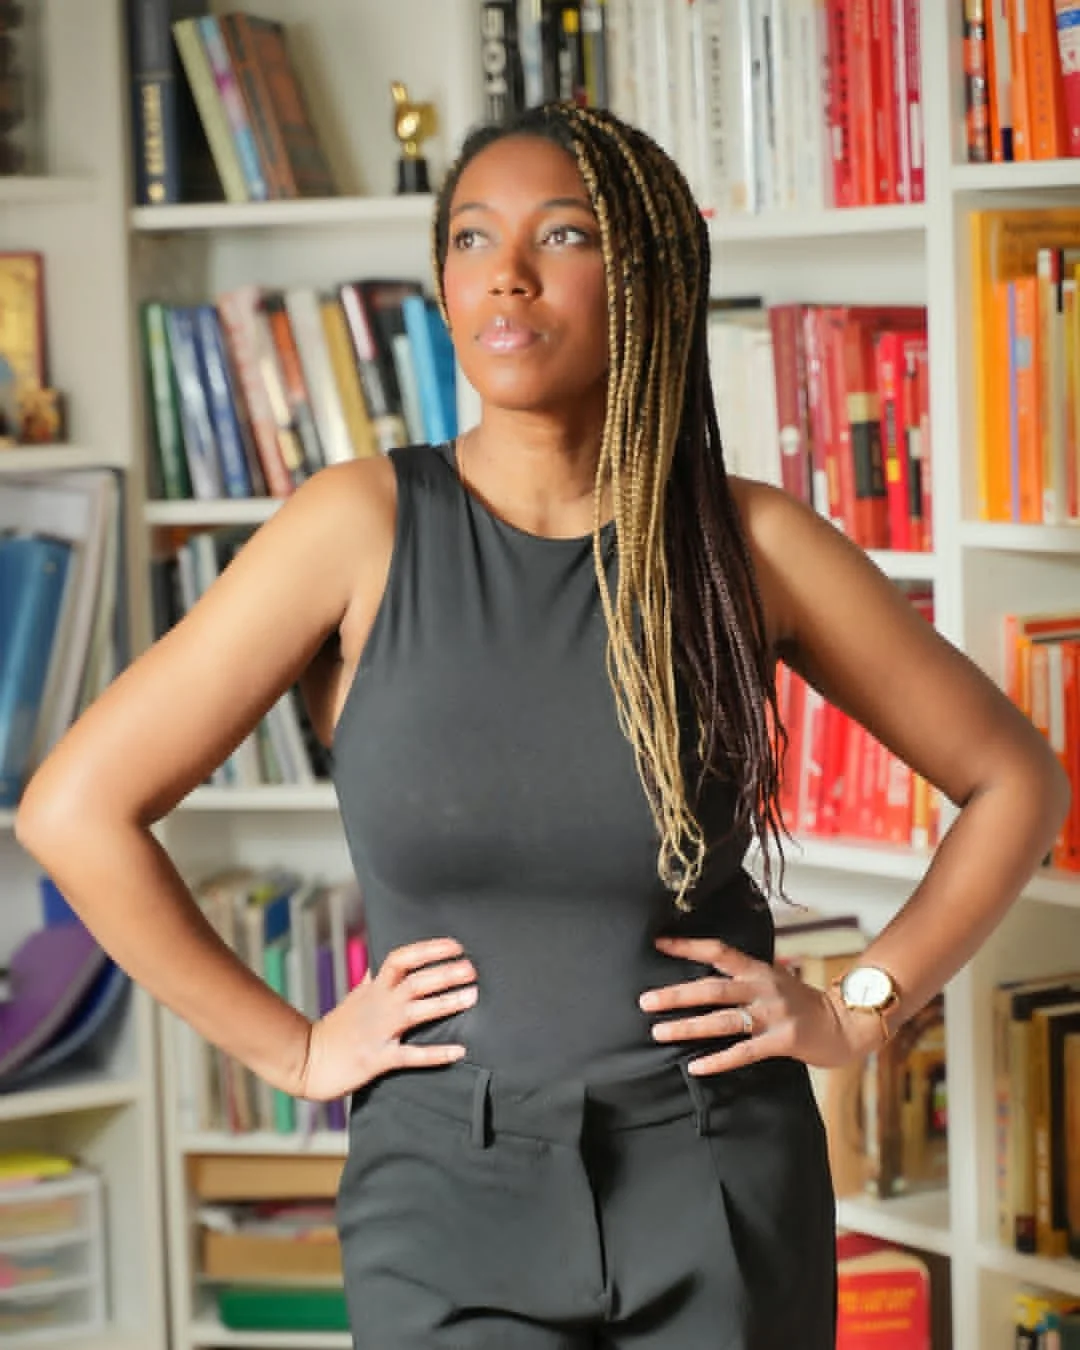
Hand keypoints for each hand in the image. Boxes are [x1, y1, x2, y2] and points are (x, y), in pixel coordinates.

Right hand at [296, 938, 476, 1100]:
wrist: (308, 1059)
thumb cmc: (336, 1028)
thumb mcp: (355, 997)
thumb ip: (373, 980)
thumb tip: (382, 963)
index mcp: (374, 988)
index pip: (402, 958)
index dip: (429, 949)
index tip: (455, 946)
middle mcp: (379, 1005)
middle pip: (416, 981)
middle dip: (445, 973)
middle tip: (472, 969)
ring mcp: (379, 1031)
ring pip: (417, 1012)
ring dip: (446, 1003)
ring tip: (472, 997)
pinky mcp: (379, 1058)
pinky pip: (412, 1055)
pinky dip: (436, 1054)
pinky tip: (459, 1051)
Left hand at [639, 936, 878, 1075]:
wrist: (844, 1024)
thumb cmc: (799, 1002)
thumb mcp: (772, 979)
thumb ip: (742, 976)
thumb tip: (700, 976)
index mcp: (757, 969)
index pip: (717, 951)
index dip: (687, 947)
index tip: (657, 944)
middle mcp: (762, 987)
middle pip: (712, 989)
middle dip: (676, 995)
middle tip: (644, 1001)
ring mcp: (773, 1015)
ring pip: (723, 1021)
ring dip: (688, 1027)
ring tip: (659, 1032)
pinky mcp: (782, 1041)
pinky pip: (743, 1052)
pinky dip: (718, 1060)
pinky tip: (695, 1066)